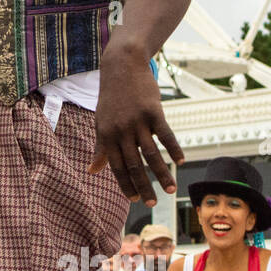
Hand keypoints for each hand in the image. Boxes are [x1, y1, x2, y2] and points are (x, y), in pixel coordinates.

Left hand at [89, 48, 181, 204]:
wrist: (121, 66)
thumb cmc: (111, 98)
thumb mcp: (101, 122)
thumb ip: (99, 148)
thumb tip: (91, 170)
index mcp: (106, 135)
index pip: (116, 166)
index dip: (125, 184)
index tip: (135, 199)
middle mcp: (120, 130)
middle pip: (133, 164)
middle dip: (144, 186)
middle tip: (153, 204)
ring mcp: (137, 121)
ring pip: (151, 154)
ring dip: (162, 174)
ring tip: (171, 190)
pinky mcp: (153, 111)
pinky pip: (165, 134)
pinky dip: (173, 149)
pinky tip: (179, 162)